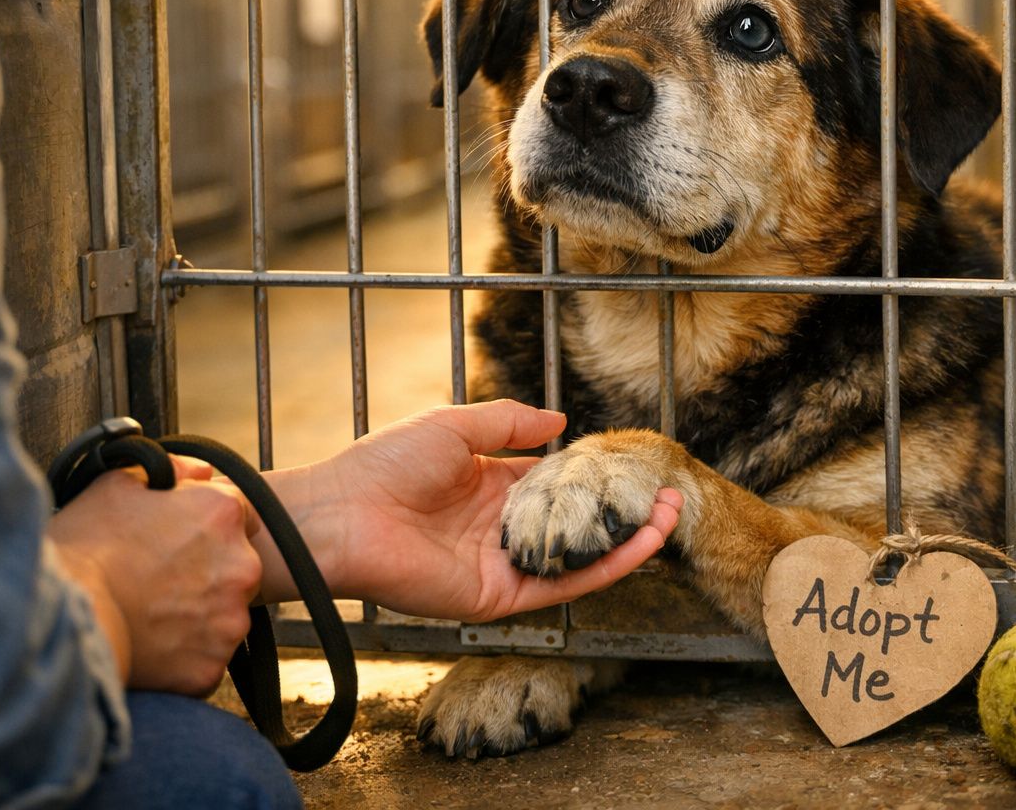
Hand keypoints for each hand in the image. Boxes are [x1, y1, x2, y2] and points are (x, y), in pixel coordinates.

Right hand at [46, 456, 263, 693]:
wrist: (60, 619)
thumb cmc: (84, 549)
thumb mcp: (118, 485)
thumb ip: (171, 470)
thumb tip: (199, 473)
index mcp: (222, 515)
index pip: (241, 514)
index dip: (208, 525)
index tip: (181, 539)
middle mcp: (240, 566)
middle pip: (239, 565)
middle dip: (210, 570)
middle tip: (162, 579)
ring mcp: (230, 620)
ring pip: (226, 614)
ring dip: (201, 614)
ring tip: (153, 614)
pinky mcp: (213, 666)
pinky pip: (208, 657)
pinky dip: (186, 654)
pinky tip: (153, 644)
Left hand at [255, 400, 681, 621]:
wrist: (344, 515)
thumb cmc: (385, 465)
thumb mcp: (455, 426)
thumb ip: (509, 423)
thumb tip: (562, 419)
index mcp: (487, 487)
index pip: (553, 484)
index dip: (594, 477)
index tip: (633, 465)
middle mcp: (500, 529)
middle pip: (575, 524)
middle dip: (622, 511)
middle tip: (669, 493)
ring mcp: (503, 565)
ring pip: (579, 558)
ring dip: (629, 541)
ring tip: (672, 515)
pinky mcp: (501, 596)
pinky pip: (564, 585)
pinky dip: (606, 567)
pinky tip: (644, 544)